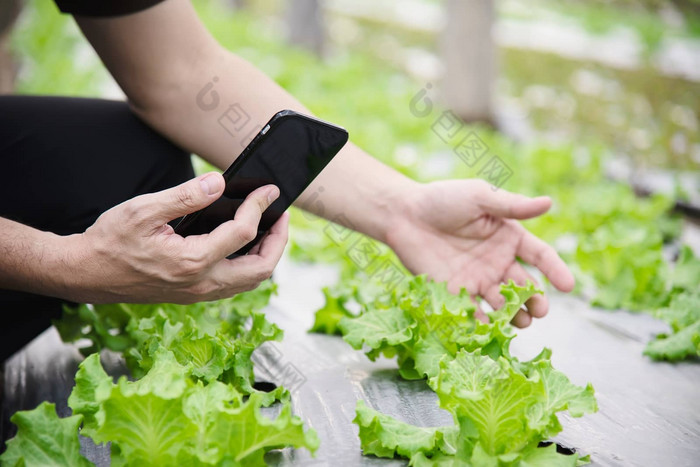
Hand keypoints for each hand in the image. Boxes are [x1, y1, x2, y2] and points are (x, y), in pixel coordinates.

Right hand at [63, 172, 287, 303]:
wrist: (86, 274)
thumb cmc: (110, 241)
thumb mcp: (144, 210)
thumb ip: (185, 196)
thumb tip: (219, 183)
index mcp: (192, 261)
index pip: (243, 232)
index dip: (260, 207)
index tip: (269, 191)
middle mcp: (201, 283)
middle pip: (261, 268)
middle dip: (278, 241)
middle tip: (281, 216)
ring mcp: (198, 293)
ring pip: (250, 280)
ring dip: (267, 255)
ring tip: (269, 228)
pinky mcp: (194, 294)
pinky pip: (234, 284)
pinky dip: (249, 264)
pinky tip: (245, 244)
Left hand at [385, 179, 574, 327]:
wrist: (403, 215)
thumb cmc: (442, 199)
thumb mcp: (479, 198)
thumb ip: (512, 206)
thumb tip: (548, 202)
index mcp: (509, 237)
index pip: (540, 256)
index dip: (555, 270)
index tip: (567, 286)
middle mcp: (498, 261)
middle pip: (525, 286)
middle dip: (536, 300)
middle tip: (540, 311)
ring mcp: (478, 279)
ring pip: (504, 304)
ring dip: (514, 315)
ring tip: (521, 322)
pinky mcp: (455, 293)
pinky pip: (473, 312)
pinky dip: (482, 322)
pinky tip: (489, 328)